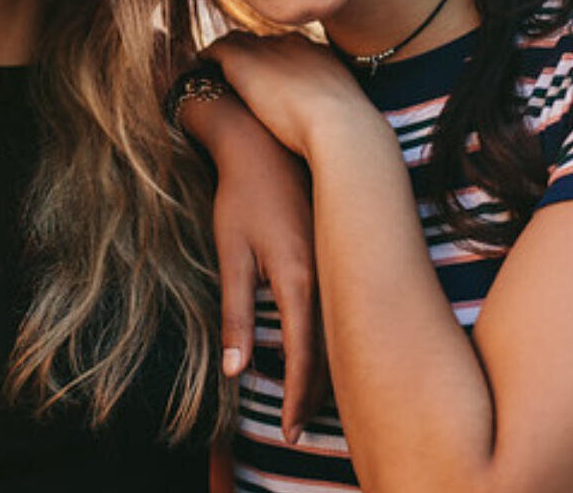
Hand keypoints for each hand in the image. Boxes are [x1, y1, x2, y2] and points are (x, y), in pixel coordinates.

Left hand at [181, 92, 326, 441]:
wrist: (263, 139)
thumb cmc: (240, 196)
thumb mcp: (230, 254)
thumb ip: (235, 314)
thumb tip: (235, 371)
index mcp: (300, 278)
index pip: (306, 356)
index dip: (299, 398)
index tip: (291, 433)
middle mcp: (328, 274)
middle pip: (332, 350)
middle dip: (317, 394)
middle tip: (300, 429)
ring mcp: (337, 260)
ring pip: (342, 329)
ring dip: (329, 368)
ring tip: (312, 400)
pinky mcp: (337, 248)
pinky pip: (342, 305)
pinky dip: (333, 336)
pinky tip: (324, 347)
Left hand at [202, 32, 374, 159]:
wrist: (340, 127)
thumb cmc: (347, 133)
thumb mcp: (346, 116)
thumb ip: (335, 115)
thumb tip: (336, 131)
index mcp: (318, 55)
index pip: (289, 48)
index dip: (275, 62)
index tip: (266, 77)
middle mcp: (292, 44)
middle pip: (263, 42)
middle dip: (250, 54)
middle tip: (236, 73)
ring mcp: (267, 49)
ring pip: (238, 42)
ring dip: (227, 55)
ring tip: (213, 70)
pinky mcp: (242, 60)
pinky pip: (216, 50)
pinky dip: (207, 58)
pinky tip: (200, 70)